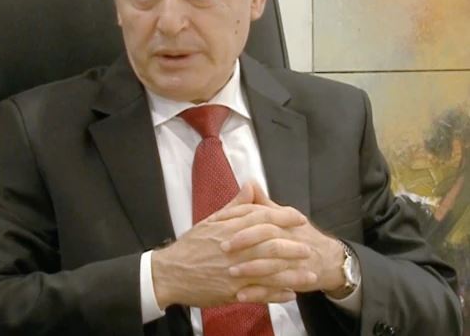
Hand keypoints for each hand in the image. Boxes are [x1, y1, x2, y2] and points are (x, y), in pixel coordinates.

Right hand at [151, 181, 311, 308]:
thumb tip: (251, 185)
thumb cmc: (190, 246)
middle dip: (293, 246)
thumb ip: (235, 206)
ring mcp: (233, 271)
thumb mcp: (209, 222)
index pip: (261, 218)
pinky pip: (260, 293)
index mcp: (228, 228)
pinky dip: (278, 294)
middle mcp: (233, 249)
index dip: (284, 217)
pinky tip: (291, 294)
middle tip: (308, 248)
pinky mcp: (232, 291)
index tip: (299, 218)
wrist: (169, 273)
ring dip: (292, 273)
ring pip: (269, 271)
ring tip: (310, 275)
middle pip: (270, 244)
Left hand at [217, 187, 345, 301]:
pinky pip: (275, 290)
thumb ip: (262, 203)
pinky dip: (258, 293)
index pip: (263, 216)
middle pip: (269, 238)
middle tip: (222, 248)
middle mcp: (291, 240)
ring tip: (229, 272)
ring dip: (250, 269)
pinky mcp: (295, 282)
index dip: (242, 219)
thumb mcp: (282, 216)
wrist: (329, 260)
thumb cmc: (299, 235)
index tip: (221, 224)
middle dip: (245, 243)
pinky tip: (241, 295)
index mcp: (284, 222)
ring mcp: (294, 263)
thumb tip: (249, 183)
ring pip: (272, 266)